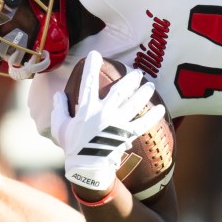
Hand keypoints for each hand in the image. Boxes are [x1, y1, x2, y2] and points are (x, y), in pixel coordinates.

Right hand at [51, 51, 164, 193]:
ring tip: (151, 85)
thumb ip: (59, 109)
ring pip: (133, 104)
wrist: (87, 167)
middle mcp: (103, 113)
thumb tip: (59, 94)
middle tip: (137, 72)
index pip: (88, 83)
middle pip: (119, 91)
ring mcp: (117, 123)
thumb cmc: (72, 147)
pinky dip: (153, 116)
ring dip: (143, 93)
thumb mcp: (60, 127)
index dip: (91, 67)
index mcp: (86, 109)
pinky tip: (162, 108)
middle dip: (129, 79)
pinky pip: (143, 123)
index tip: (96, 54)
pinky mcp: (127, 134)